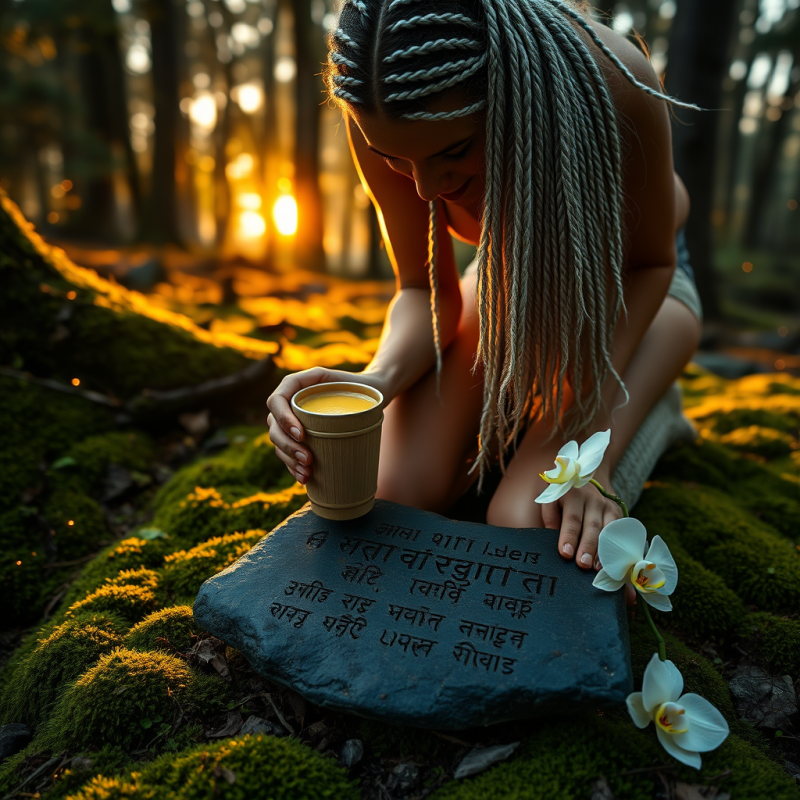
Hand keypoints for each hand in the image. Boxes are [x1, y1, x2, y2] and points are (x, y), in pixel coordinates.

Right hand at [266, 367, 389, 484]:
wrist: (369, 394)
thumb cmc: (361, 387)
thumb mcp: (352, 381)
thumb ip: (343, 387)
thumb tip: (335, 408)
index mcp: (296, 385)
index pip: (277, 401)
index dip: (283, 419)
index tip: (302, 435)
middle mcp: (289, 401)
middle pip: (274, 425)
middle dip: (288, 446)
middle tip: (308, 460)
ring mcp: (292, 419)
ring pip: (278, 441)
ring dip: (289, 460)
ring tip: (307, 473)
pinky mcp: (300, 436)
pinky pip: (287, 452)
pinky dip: (293, 466)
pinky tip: (304, 478)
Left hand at [538, 469, 623, 571]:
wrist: (584, 484)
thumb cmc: (563, 500)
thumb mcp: (552, 501)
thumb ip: (551, 518)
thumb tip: (553, 538)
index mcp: (573, 494)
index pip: (572, 518)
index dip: (569, 536)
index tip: (566, 553)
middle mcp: (593, 499)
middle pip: (592, 525)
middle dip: (588, 546)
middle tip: (583, 563)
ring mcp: (607, 506)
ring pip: (607, 530)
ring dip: (602, 550)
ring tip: (596, 567)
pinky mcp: (617, 513)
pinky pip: (618, 532)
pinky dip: (615, 548)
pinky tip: (610, 561)